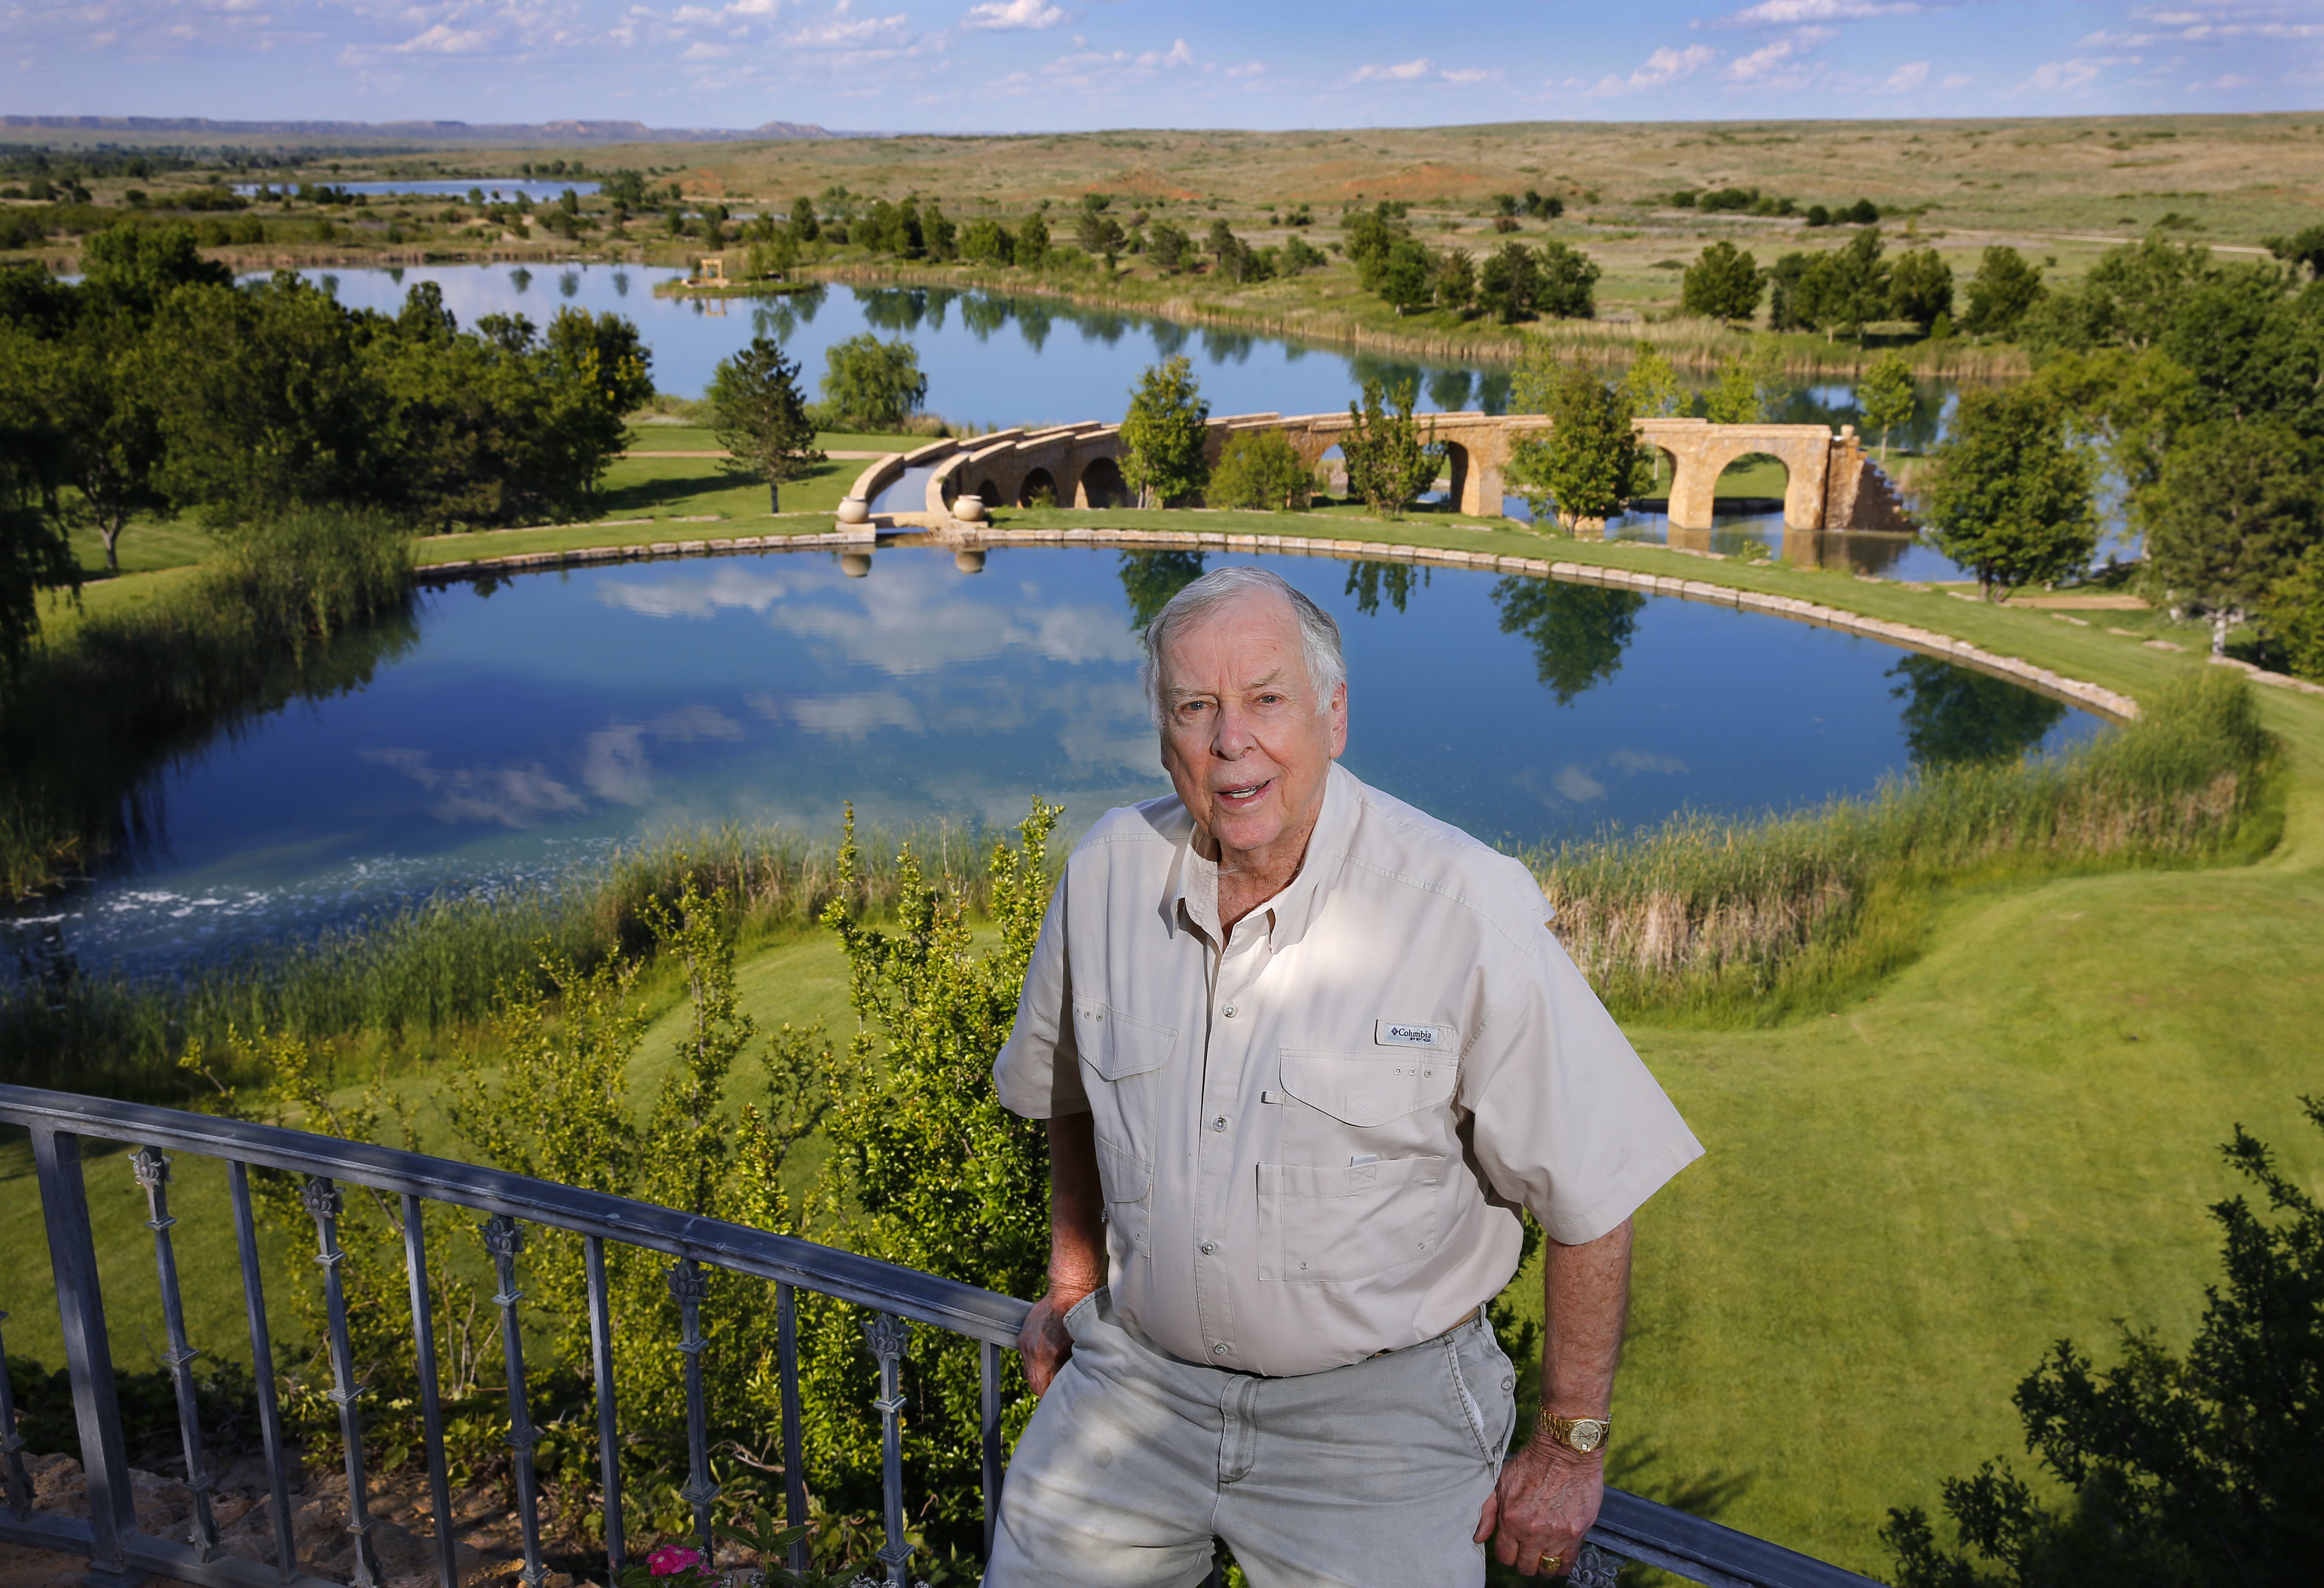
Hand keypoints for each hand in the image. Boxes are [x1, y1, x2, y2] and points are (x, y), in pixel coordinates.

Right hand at [1016, 1286, 1089, 1395]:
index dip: (1051, 1395)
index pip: (1043, 1389)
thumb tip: (1071, 1383)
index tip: (1059, 1396)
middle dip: (1044, 1389)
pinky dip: (1035, 1361)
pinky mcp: (1023, 1337)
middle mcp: (1033, 1352)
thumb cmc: (1080, 1321)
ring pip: (1028, 1371)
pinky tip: (1047, 1356)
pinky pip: (1026, 1357)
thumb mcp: (1080, 1348)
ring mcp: (1026, 1344)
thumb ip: (1071, 1367)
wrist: (1069, 1294)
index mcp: (1048, 1357)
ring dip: (1039, 1375)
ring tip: (1052, 1373)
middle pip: (1034, 1383)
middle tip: (1056, 1389)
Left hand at [1474, 1437, 1604, 1576]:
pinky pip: (1568, 1563)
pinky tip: (1559, 1557)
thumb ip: (1487, 1511)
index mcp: (1510, 1520)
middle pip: (1525, 1566)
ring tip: (1544, 1553)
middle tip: (1529, 1551)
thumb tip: (1479, 1537)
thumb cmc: (1532, 1463)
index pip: (1505, 1556)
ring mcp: (1555, 1534)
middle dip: (1525, 1561)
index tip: (1513, 1547)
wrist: (1565, 1451)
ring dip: (1543, 1564)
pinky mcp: (1575, 1533)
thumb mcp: (1501, 1482)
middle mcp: (1532, 1532)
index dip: (1508, 1554)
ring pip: (1546, 1568)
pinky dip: (1562, 1565)